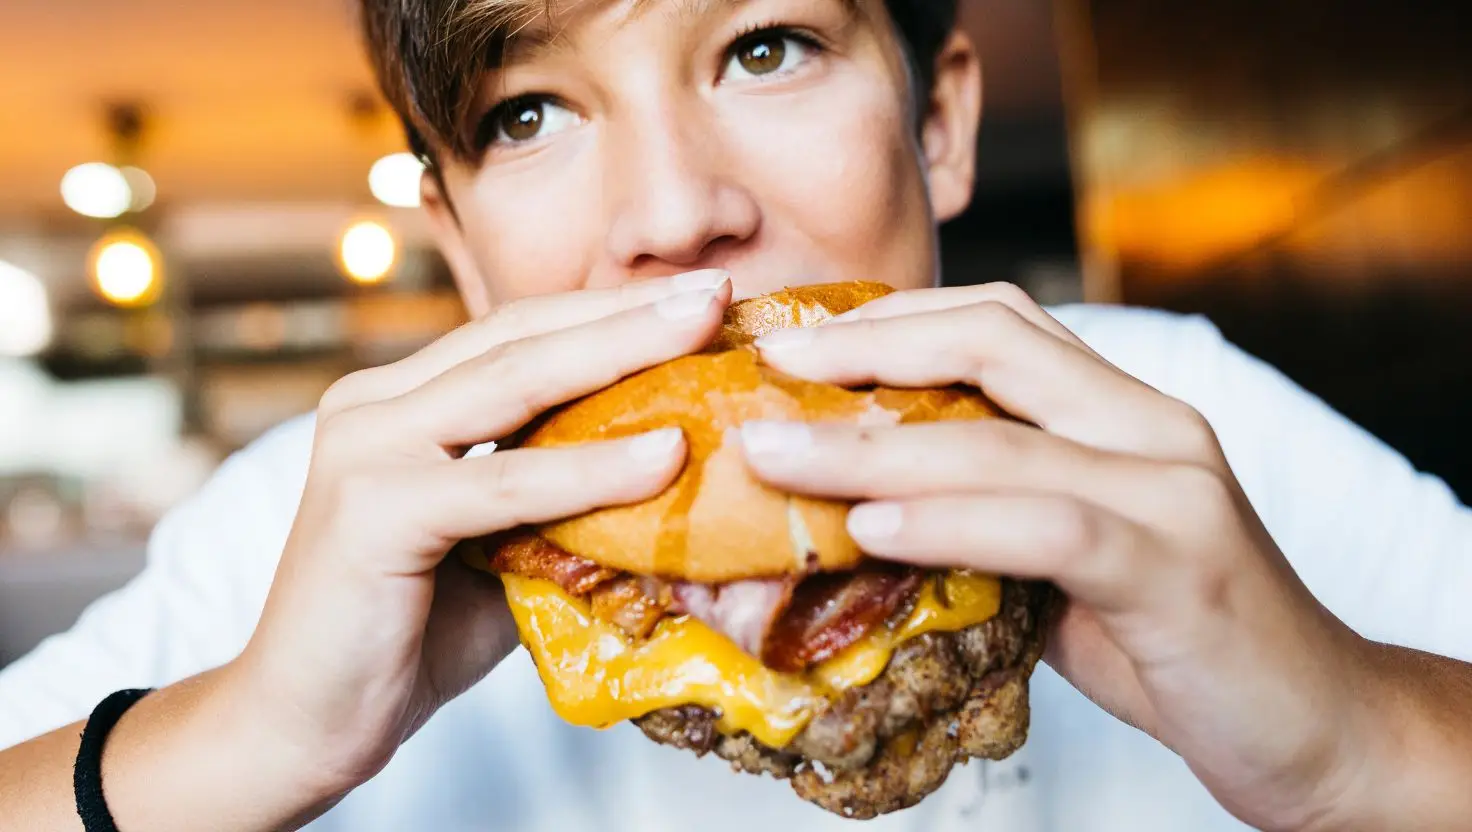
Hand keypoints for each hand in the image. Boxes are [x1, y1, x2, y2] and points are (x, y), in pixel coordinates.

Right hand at [233, 270, 731, 796]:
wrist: (302, 726)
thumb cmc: (411, 637)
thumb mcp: (503, 548)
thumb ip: (562, 502)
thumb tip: (677, 477)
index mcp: (401, 401)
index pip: (520, 334)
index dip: (609, 311)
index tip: (699, 296)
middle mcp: (374, 404)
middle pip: (521, 336)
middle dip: (627, 310)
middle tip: (719, 286)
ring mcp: (365, 448)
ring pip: (513, 383)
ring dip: (621, 351)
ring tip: (706, 329)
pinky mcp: (372, 509)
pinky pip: (503, 482)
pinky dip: (589, 469)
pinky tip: (664, 455)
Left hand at [738, 283, 1381, 830]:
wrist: (1313, 721)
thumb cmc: (1173, 638)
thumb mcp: (1066, 560)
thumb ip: (988, 518)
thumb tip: (855, 514)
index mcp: (1122, 411)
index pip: (998, 320)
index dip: (887, 318)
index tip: (793, 338)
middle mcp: (1152, 427)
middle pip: (995, 339)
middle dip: (866, 347)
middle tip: (768, 362)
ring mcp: (1172, 490)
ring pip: (1001, 438)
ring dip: (870, 445)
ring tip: (774, 452)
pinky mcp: (1178, 566)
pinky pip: (1048, 526)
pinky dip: (950, 522)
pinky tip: (874, 529)